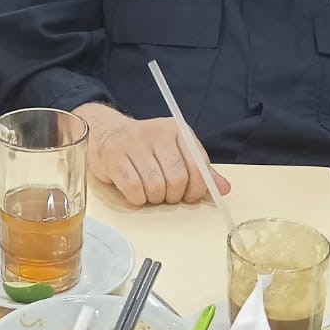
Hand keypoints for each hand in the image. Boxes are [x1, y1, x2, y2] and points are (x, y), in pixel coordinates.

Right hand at [76, 103, 232, 207]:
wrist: (105, 132)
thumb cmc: (145, 148)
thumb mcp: (174, 152)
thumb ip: (199, 170)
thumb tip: (223, 189)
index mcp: (177, 130)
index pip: (198, 165)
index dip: (197, 189)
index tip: (189, 196)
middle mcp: (157, 133)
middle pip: (177, 179)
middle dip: (173, 196)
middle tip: (166, 195)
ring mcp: (133, 144)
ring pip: (155, 186)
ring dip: (154, 198)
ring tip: (149, 192)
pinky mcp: (114, 157)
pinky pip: (133, 189)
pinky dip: (137, 199)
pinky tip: (136, 193)